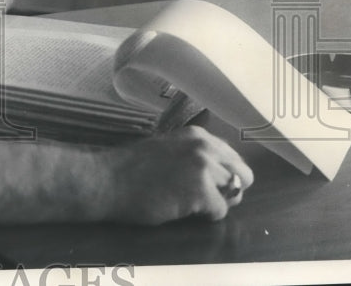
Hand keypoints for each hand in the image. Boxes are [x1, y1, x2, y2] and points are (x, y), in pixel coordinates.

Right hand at [104, 126, 253, 223]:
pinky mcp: (200, 190)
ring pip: (235, 192)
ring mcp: (203, 167)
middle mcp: (204, 146)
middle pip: (244, 174)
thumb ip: (193, 154)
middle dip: (229, 188)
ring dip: (218, 201)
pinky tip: (184, 210)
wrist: (107, 180)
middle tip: (205, 197)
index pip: (232, 156)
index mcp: (196, 135)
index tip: (207, 182)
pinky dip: (206, 216)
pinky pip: (221, 211)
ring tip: (192, 203)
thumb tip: (219, 172)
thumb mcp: (167, 149)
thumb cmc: (131, 168)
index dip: (222, 173)